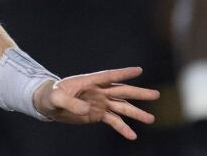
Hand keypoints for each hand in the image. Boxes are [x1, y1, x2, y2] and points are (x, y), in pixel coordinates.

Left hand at [33, 66, 159, 139]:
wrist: (50, 105)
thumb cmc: (51, 96)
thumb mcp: (56, 98)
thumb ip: (70, 102)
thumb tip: (87, 110)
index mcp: (88, 81)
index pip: (108, 76)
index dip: (123, 73)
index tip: (139, 70)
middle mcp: (98, 91)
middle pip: (121, 91)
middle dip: (138, 93)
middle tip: (156, 94)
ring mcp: (100, 102)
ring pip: (122, 107)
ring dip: (136, 112)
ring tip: (151, 119)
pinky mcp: (98, 114)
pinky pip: (114, 121)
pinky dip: (123, 128)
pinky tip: (132, 136)